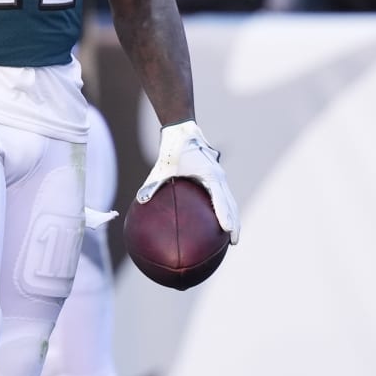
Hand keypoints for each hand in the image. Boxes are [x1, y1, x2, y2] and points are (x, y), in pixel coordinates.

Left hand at [135, 120, 239, 243]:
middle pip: (231, 203)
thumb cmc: (174, 151)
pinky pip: (223, 198)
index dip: (225, 215)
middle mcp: (219, 177)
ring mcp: (220, 178)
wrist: (184, 133)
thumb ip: (152, 184)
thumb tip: (140, 201)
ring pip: (230, 202)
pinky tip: (216, 225)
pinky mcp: (216, 179)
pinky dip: (224, 211)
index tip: (227, 230)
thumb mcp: (163, 168)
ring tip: (231, 238)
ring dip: (233, 218)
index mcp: (210, 175)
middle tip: (234, 242)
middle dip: (235, 223)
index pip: (221, 198)